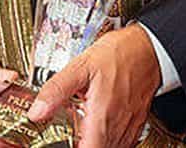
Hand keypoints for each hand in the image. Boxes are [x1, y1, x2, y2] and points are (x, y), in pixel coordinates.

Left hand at [27, 25, 160, 147]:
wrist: (149, 47)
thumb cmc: (120, 53)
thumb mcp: (81, 66)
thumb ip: (56, 90)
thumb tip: (36, 111)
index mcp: (101, 116)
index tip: (63, 140)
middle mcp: (118, 126)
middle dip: (83, 145)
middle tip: (70, 134)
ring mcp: (129, 126)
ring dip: (97, 143)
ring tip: (84, 131)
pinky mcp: (137, 121)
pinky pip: (124, 143)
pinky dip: (110, 141)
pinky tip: (101, 128)